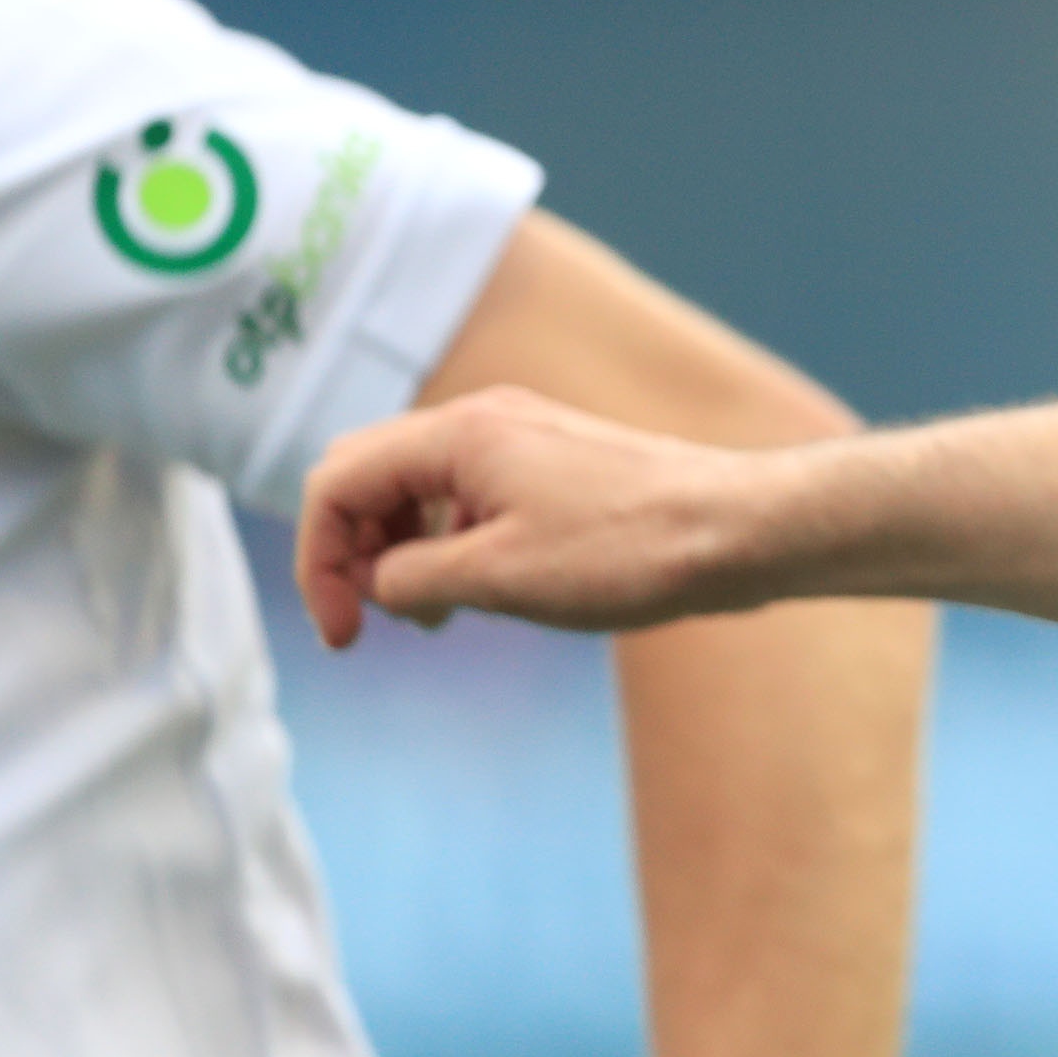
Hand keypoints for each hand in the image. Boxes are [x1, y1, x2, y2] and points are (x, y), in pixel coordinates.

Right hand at [295, 385, 778, 648]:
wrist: (740, 529)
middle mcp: (486, 421)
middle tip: (371, 621)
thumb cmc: (626, 549)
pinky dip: (452, 544)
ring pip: (421, 490)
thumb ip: (409, 578)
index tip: (345, 635)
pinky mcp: (557, 468)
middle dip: (352, 551)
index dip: (318, 563)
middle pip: (370, 477)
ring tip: (430, 619)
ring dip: (402, 552)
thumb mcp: (494, 577)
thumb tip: (377, 582)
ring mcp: (524, 440)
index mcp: (458, 434)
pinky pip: (471, 499)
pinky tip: (479, 595)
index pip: (335, 483)